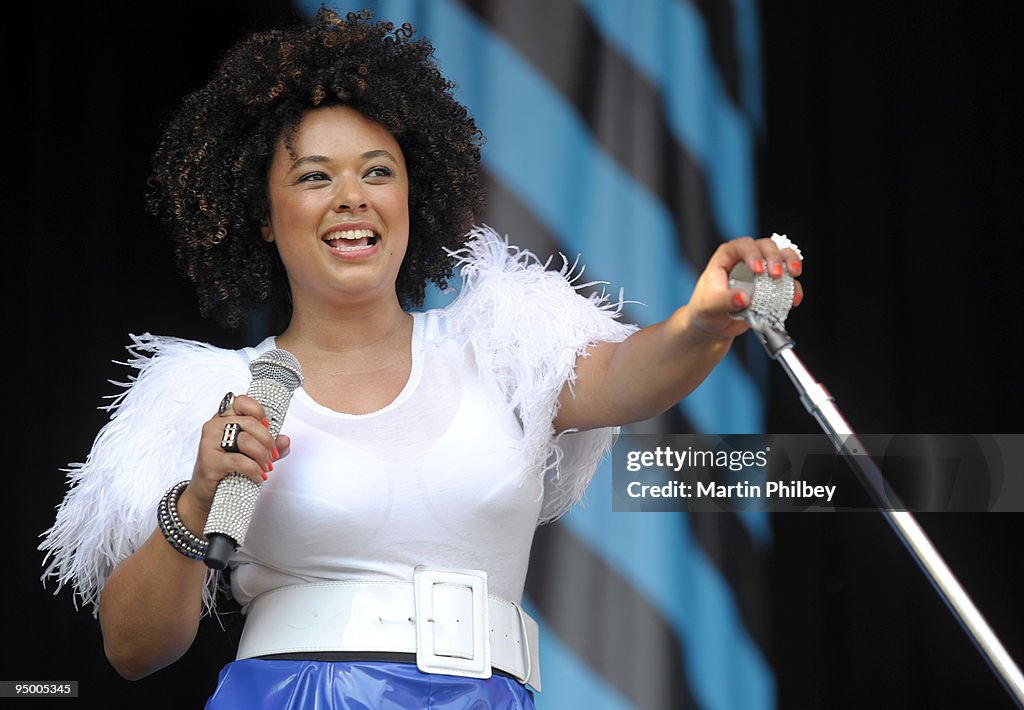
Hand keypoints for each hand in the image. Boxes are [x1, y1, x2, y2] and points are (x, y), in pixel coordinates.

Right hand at [182, 394, 290, 518]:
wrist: (208, 492)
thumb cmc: (228, 468)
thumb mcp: (253, 453)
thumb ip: (271, 445)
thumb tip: (285, 440)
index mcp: (224, 418)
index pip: (242, 401)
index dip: (259, 412)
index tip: (267, 427)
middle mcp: (214, 426)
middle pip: (250, 422)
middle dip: (267, 440)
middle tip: (271, 455)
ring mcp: (209, 443)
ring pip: (245, 440)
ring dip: (262, 456)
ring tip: (266, 467)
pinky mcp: (209, 461)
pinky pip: (239, 461)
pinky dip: (254, 469)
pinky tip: (258, 476)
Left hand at [687, 235, 803, 339]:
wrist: (713, 326)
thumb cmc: (706, 310)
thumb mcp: (710, 306)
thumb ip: (725, 301)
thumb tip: (744, 298)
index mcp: (726, 257)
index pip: (742, 245)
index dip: (752, 253)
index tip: (758, 270)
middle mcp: (745, 260)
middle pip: (766, 246)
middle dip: (775, 257)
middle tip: (776, 274)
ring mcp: (761, 272)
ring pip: (782, 256)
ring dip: (791, 263)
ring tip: (793, 275)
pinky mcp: (770, 287)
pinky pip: (787, 283)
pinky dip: (794, 288)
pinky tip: (794, 299)